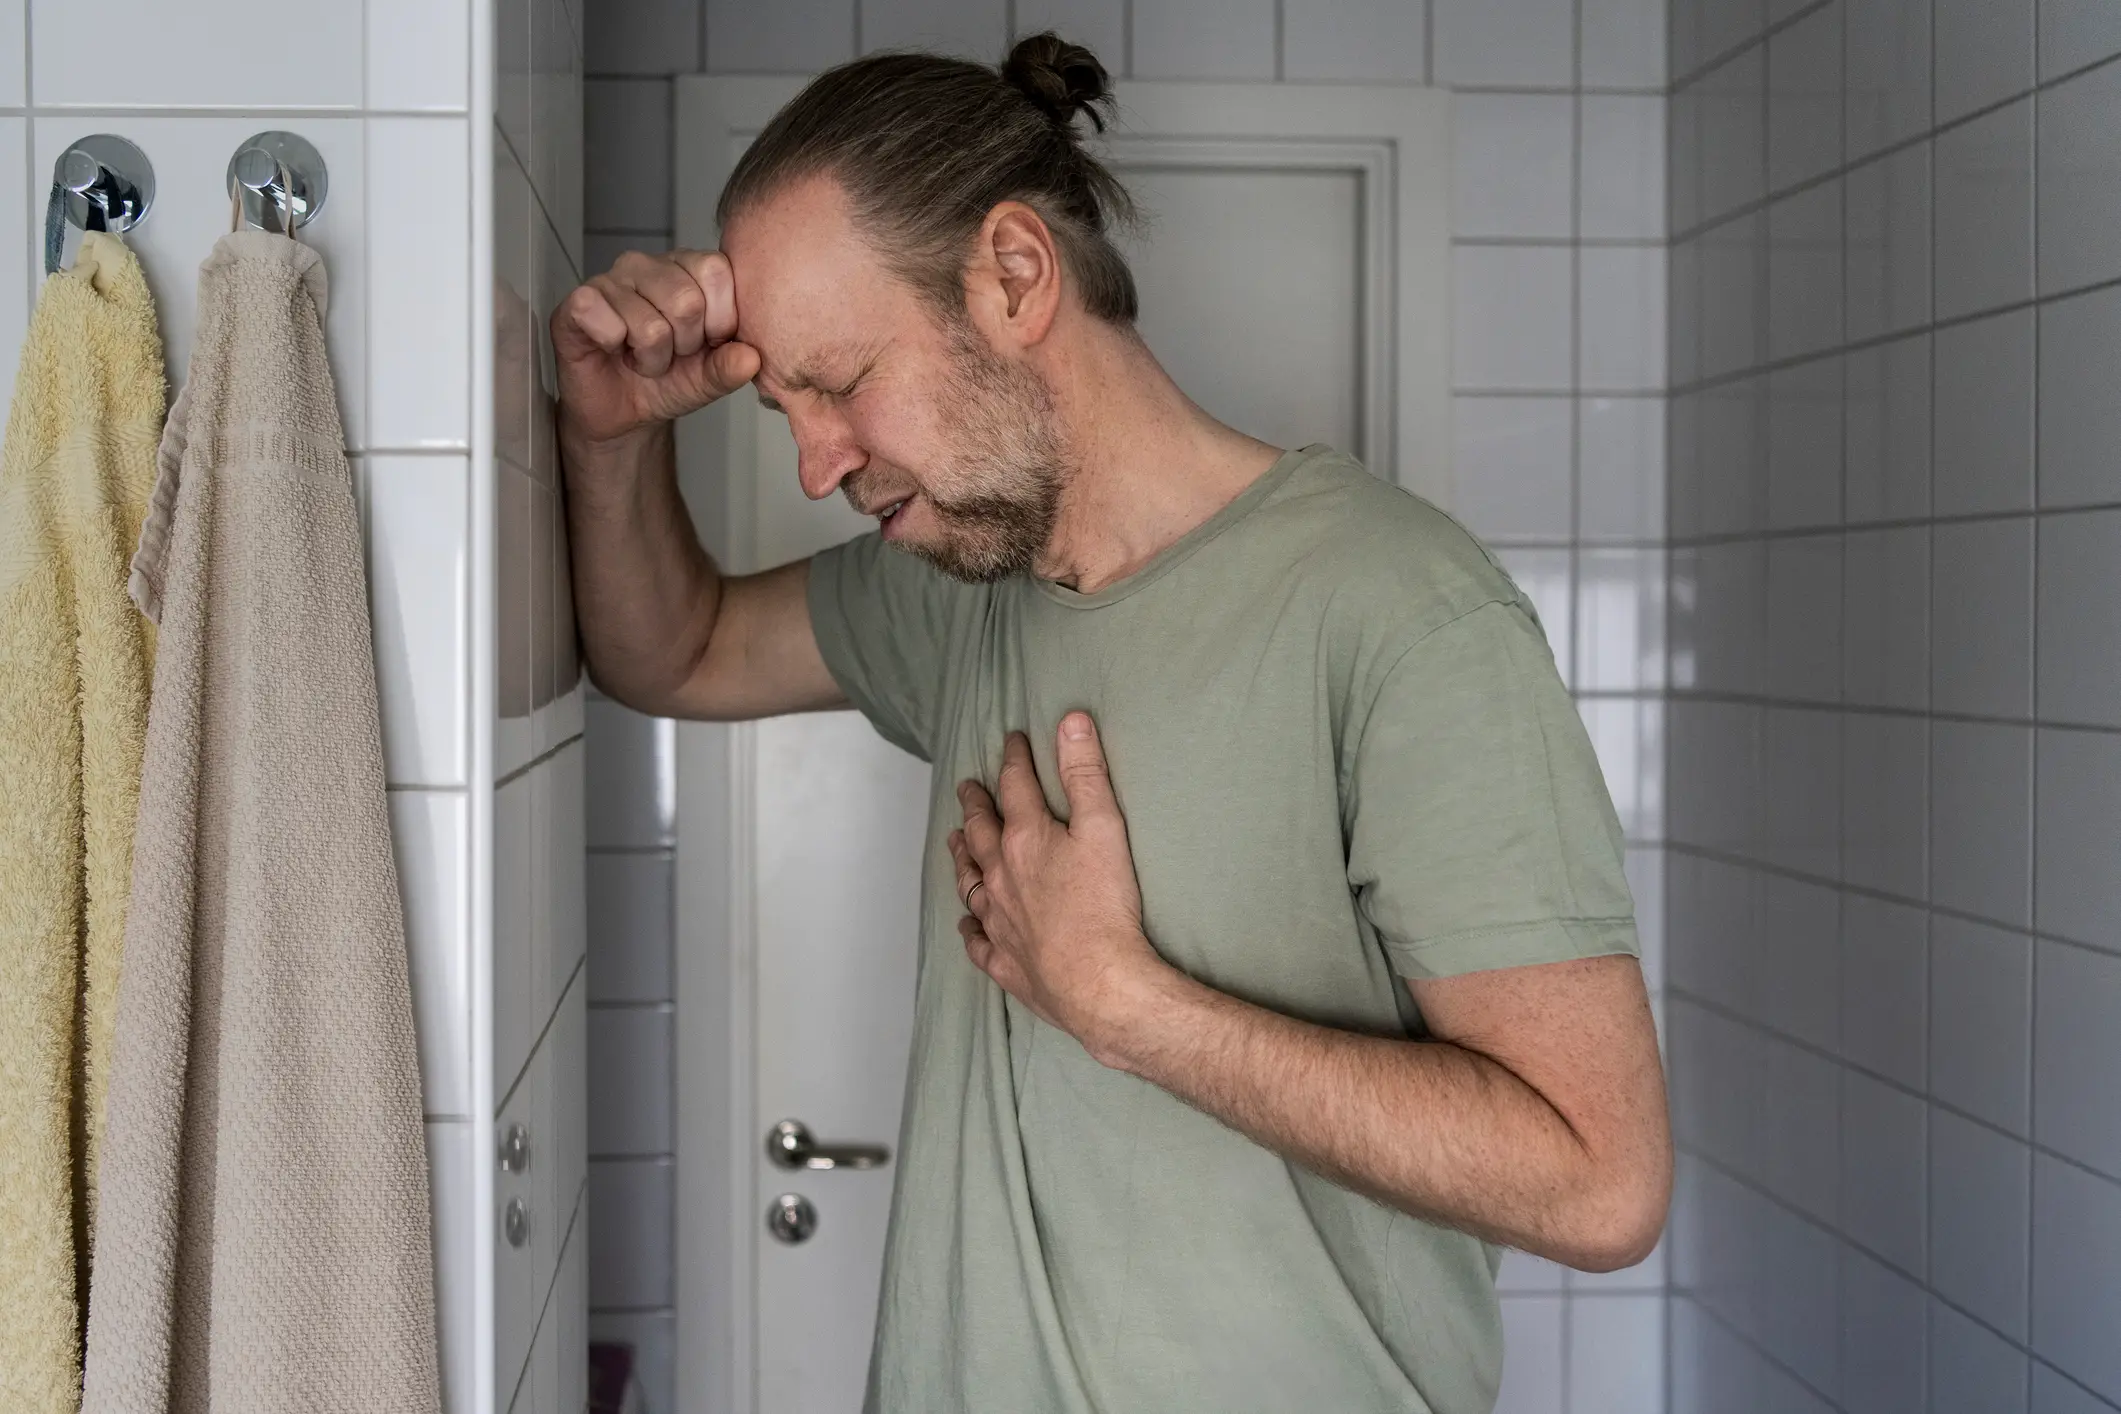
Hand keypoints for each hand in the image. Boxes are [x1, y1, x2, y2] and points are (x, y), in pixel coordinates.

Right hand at [550, 248, 761, 449]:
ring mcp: (611, 279)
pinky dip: (615, 349)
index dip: (719, 321)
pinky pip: (606, 322)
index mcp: (688, 269)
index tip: (707, 342)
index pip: (718, 271)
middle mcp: (649, 265)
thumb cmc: (665, 382)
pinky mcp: (578, 301)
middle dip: (683, 345)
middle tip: (669, 353)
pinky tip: (612, 349)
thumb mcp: (709, 379)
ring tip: (641, 357)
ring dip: (650, 358)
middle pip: (686, 301)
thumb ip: (731, 367)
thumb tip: (751, 357)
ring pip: (649, 324)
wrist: (622, 413)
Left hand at [948, 715, 1167, 1063]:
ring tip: (955, 840)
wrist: (1098, 983)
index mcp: (1025, 839)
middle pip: (980, 831)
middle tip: (967, 787)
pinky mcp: (1004, 961)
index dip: (1014, 758)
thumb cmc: (1105, 906)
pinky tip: (968, 924)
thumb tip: (1069, 721)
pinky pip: (977, 941)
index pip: (1014, 786)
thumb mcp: (1104, 828)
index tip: (1011, 740)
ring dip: (961, 857)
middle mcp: (999, 876)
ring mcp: (997, 921)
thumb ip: (1085, 773)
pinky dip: (970, 928)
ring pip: (968, 881)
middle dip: (975, 804)